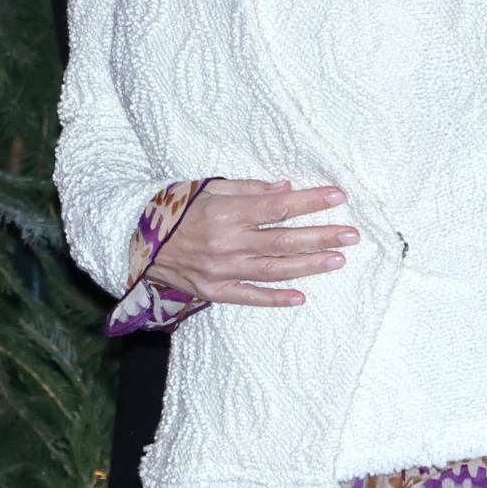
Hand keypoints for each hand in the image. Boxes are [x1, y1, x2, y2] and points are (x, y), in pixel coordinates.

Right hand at [150, 180, 353, 308]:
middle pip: (283, 241)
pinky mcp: (213, 291)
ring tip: (337, 260)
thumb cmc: (174, 210)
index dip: (310, 202)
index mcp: (225, 213)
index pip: (278, 207)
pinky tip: (301, 297)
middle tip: (351, 234)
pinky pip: (249, 297)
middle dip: (321, 236)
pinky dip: (275, 298)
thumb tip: (286, 190)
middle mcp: (226, 243)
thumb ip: (248, 190)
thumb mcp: (208, 189)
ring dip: (308, 265)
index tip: (338, 197)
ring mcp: (221, 270)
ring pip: (273, 270)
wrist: (135, 241)